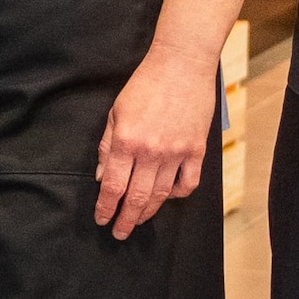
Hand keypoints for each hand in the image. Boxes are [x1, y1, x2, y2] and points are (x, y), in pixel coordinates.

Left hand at [94, 40, 220, 239]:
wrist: (181, 65)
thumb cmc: (145, 85)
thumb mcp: (116, 112)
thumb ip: (108, 147)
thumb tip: (102, 177)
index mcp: (126, 142)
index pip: (113, 186)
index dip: (106, 207)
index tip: (102, 219)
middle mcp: (151, 152)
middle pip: (136, 197)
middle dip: (126, 219)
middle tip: (119, 232)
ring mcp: (176, 152)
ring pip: (161, 195)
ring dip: (148, 212)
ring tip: (139, 221)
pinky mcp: (197, 150)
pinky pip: (188, 183)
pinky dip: (177, 194)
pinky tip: (168, 196)